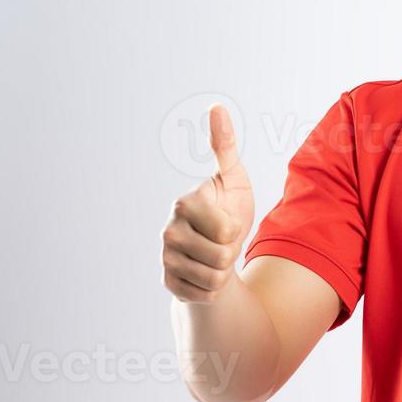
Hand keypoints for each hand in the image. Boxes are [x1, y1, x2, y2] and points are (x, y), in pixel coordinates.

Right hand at [161, 103, 254, 302]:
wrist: (219, 252)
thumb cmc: (229, 210)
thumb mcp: (234, 179)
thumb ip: (224, 147)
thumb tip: (216, 107)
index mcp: (184, 203)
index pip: (226, 231)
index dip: (235, 231)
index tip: (226, 221)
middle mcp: (168, 231)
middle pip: (220, 258)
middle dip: (230, 253)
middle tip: (222, 242)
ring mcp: (166, 258)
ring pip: (214, 279)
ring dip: (223, 272)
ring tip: (215, 257)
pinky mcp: (168, 283)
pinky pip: (205, 295)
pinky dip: (213, 289)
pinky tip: (204, 275)